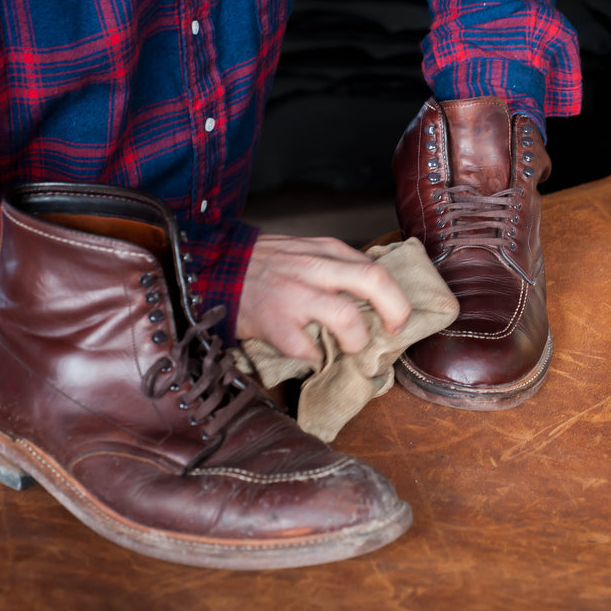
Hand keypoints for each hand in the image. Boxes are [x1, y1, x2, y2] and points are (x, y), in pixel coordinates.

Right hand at [236, 234, 411, 360]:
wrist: (213, 269)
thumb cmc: (265, 264)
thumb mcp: (306, 251)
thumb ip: (338, 267)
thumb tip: (374, 297)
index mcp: (327, 252)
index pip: (377, 271)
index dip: (398, 299)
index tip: (397, 319)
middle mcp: (315, 269)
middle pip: (375, 283)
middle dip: (396, 312)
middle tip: (392, 332)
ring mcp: (294, 295)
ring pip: (347, 319)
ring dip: (356, 341)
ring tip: (348, 348)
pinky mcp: (273, 322)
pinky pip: (307, 349)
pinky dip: (315, 358)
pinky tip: (312, 356)